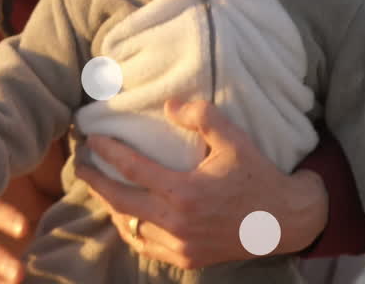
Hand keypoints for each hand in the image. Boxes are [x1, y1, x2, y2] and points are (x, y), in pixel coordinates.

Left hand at [74, 99, 327, 269]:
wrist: (285, 222)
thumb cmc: (257, 176)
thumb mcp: (235, 140)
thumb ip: (202, 117)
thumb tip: (168, 105)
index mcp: (185, 193)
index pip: (132, 170)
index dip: (107, 152)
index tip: (91, 139)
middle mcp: (178, 223)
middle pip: (119, 202)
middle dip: (94, 182)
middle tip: (79, 165)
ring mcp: (181, 246)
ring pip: (129, 227)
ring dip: (109, 206)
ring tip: (97, 185)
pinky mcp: (186, 259)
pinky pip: (145, 245)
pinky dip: (129, 229)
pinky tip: (122, 213)